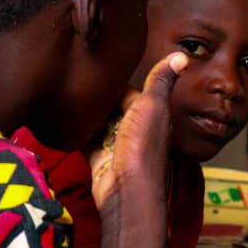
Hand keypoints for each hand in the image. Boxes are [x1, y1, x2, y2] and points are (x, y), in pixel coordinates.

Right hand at [86, 52, 187, 212]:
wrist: (127, 191)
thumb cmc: (143, 150)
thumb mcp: (153, 106)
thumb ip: (160, 81)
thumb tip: (182, 56)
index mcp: (152, 116)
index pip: (132, 94)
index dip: (117, 83)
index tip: (99, 68)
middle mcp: (137, 131)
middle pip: (115, 109)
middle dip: (101, 99)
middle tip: (79, 81)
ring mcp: (118, 147)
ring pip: (100, 125)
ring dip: (88, 116)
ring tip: (70, 96)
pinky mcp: (100, 160)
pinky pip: (86, 142)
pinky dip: (78, 134)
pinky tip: (66, 121)